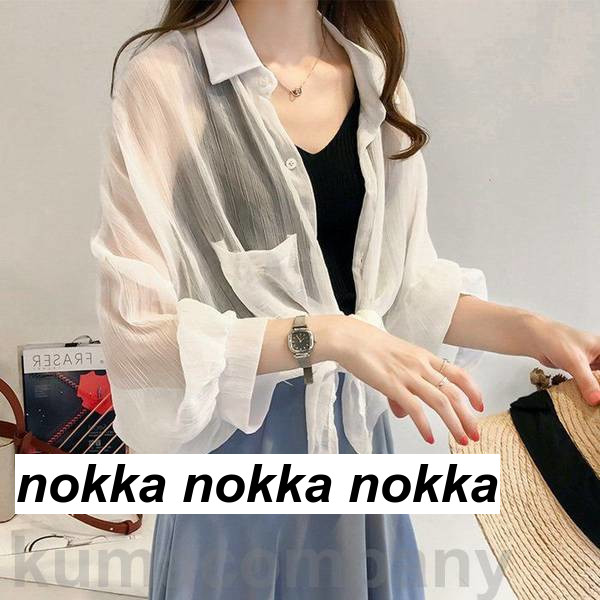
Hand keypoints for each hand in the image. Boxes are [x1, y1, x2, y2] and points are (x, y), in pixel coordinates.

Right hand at [331, 316, 483, 445]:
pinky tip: (430, 437)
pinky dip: (425, 426)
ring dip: (454, 424)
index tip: (480, 406)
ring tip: (461, 440)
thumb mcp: (393, 364)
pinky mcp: (393, 385)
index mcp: (424, 357)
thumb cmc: (368, 346)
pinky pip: (415, 409)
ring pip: (441, 402)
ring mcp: (408, 375)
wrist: (350, 338)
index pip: (458, 373)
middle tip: (475, 433)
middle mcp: (421, 366)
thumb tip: (403, 413)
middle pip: (454, 393)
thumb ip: (402, 389)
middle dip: (468, 416)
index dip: (473, 391)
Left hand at [524, 314, 599, 404]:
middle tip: (598, 402)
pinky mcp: (581, 371)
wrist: (535, 339)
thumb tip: (597, 400)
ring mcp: (592, 364)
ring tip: (596, 407)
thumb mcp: (575, 362)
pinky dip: (590, 392)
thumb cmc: (555, 340)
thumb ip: (587, 382)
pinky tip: (590, 402)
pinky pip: (591, 384)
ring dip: (598, 392)